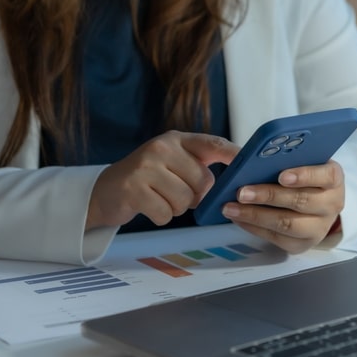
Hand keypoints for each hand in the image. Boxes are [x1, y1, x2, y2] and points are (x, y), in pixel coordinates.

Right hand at [87, 131, 239, 229]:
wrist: (106, 191)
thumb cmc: (147, 179)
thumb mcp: (172, 162)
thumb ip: (199, 165)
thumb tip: (236, 180)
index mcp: (176, 139)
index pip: (213, 144)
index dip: (235, 156)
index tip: (251, 166)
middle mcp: (161, 147)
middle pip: (202, 181)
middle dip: (195, 195)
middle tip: (176, 192)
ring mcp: (145, 166)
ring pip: (184, 200)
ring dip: (176, 208)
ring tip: (160, 198)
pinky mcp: (133, 188)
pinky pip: (165, 213)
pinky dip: (161, 216)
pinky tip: (149, 206)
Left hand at [222, 160, 344, 253]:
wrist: (317, 205)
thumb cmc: (304, 177)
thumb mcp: (303, 162)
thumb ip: (288, 159)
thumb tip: (258, 158)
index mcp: (334, 179)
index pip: (327, 176)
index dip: (305, 175)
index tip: (281, 176)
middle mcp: (331, 204)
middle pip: (301, 201)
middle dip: (268, 196)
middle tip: (242, 191)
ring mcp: (319, 228)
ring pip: (287, 223)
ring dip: (255, 215)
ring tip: (232, 207)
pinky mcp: (303, 244)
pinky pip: (276, 238)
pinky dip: (253, 227)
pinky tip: (238, 217)